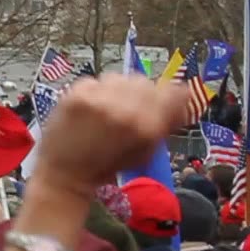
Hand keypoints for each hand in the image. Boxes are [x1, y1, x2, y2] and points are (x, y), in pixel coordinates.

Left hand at [35, 75, 187, 194]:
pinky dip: (96, 91)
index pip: (174, 92)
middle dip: (143, 93)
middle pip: (146, 82)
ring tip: (108, 107)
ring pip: (121, 78)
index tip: (166, 100)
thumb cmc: (106, 166)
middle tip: (131, 108)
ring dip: (119, 89)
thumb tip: (184, 98)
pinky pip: (96, 81)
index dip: (172, 96)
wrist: (65, 173)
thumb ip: (165, 125)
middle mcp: (126, 109)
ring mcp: (99, 99)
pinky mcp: (77, 93)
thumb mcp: (144, 151)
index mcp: (147, 127)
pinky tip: (90, 107)